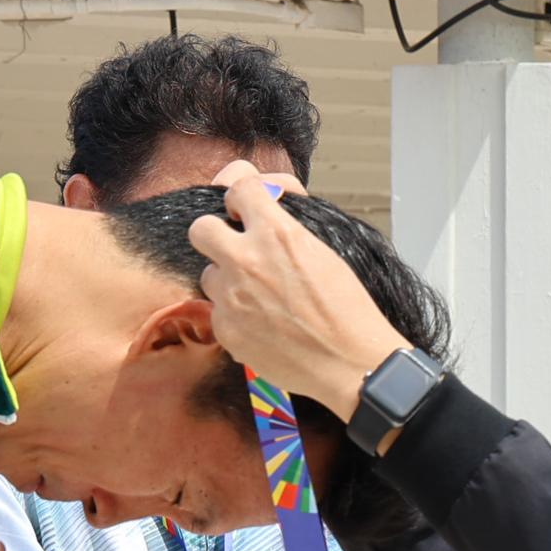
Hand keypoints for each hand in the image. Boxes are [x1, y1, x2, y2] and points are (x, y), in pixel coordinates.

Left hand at [185, 162, 408, 419]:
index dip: (242, 197)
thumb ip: (286, 224)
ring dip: (227, 279)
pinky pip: (217, 311)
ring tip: (259, 295)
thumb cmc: (347, 309)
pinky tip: (262, 323)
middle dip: (216, 233)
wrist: (349, 362)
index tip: (246, 208)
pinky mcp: (226, 330)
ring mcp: (232, 297)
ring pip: (208, 274)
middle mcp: (247, 260)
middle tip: (235, 247)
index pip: (238, 188)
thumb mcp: (325, 249)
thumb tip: (267, 200)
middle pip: (200, 228)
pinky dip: (234, 314)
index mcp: (277, 233)